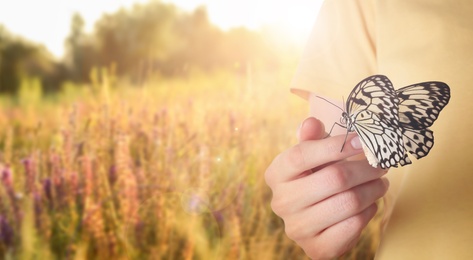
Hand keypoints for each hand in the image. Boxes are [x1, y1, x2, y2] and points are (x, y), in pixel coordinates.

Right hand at [264, 117, 388, 258]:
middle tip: (381, 164)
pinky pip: (354, 225)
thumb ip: (312, 138)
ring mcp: (297, 228)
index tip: (362, 140)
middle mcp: (281, 202)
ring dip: (373, 190)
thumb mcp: (311, 154)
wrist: (313, 219)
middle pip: (334, 178)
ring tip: (380, 182)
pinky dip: (368, 212)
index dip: (335, 146)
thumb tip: (311, 123)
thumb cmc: (314, 177)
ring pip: (349, 202)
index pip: (303, 155)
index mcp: (276, 174)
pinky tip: (369, 204)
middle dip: (366, 168)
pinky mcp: (316, 248)